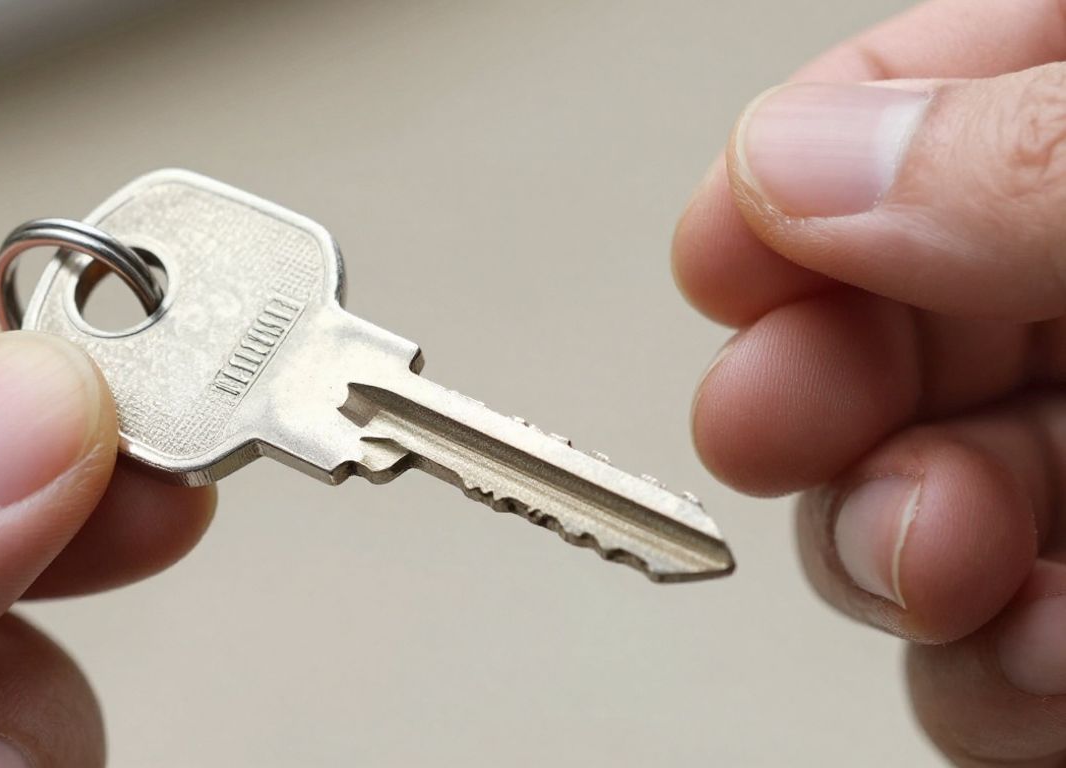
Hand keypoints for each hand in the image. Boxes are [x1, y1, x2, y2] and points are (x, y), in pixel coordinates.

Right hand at [675, 0, 1065, 762]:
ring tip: (939, 566)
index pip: (924, 102)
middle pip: (890, 314)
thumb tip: (804, 166)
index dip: (803, 169)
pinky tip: (1025, 657)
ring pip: (916, 493)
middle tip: (773, 423)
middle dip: (815, 383)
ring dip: (885, 546)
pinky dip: (979, 669)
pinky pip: (994, 641)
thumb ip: (1046, 160)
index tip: (726, 257)